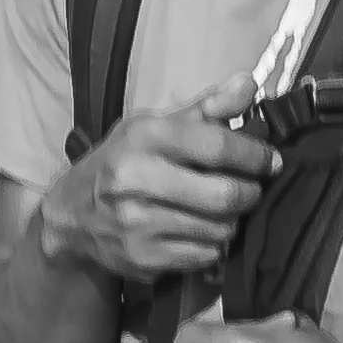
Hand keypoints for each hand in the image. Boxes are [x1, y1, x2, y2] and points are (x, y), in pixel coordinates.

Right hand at [41, 75, 273, 282]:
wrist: (71, 213)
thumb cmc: (123, 160)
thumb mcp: (155, 125)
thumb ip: (207, 108)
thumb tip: (250, 84)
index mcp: (144, 137)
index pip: (216, 145)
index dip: (254, 155)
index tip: (272, 161)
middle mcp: (136, 179)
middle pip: (224, 194)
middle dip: (250, 193)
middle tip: (252, 189)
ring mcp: (136, 224)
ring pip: (220, 229)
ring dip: (232, 220)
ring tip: (222, 210)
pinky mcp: (141, 258)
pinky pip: (205, 256)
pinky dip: (214, 245)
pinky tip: (201, 231)